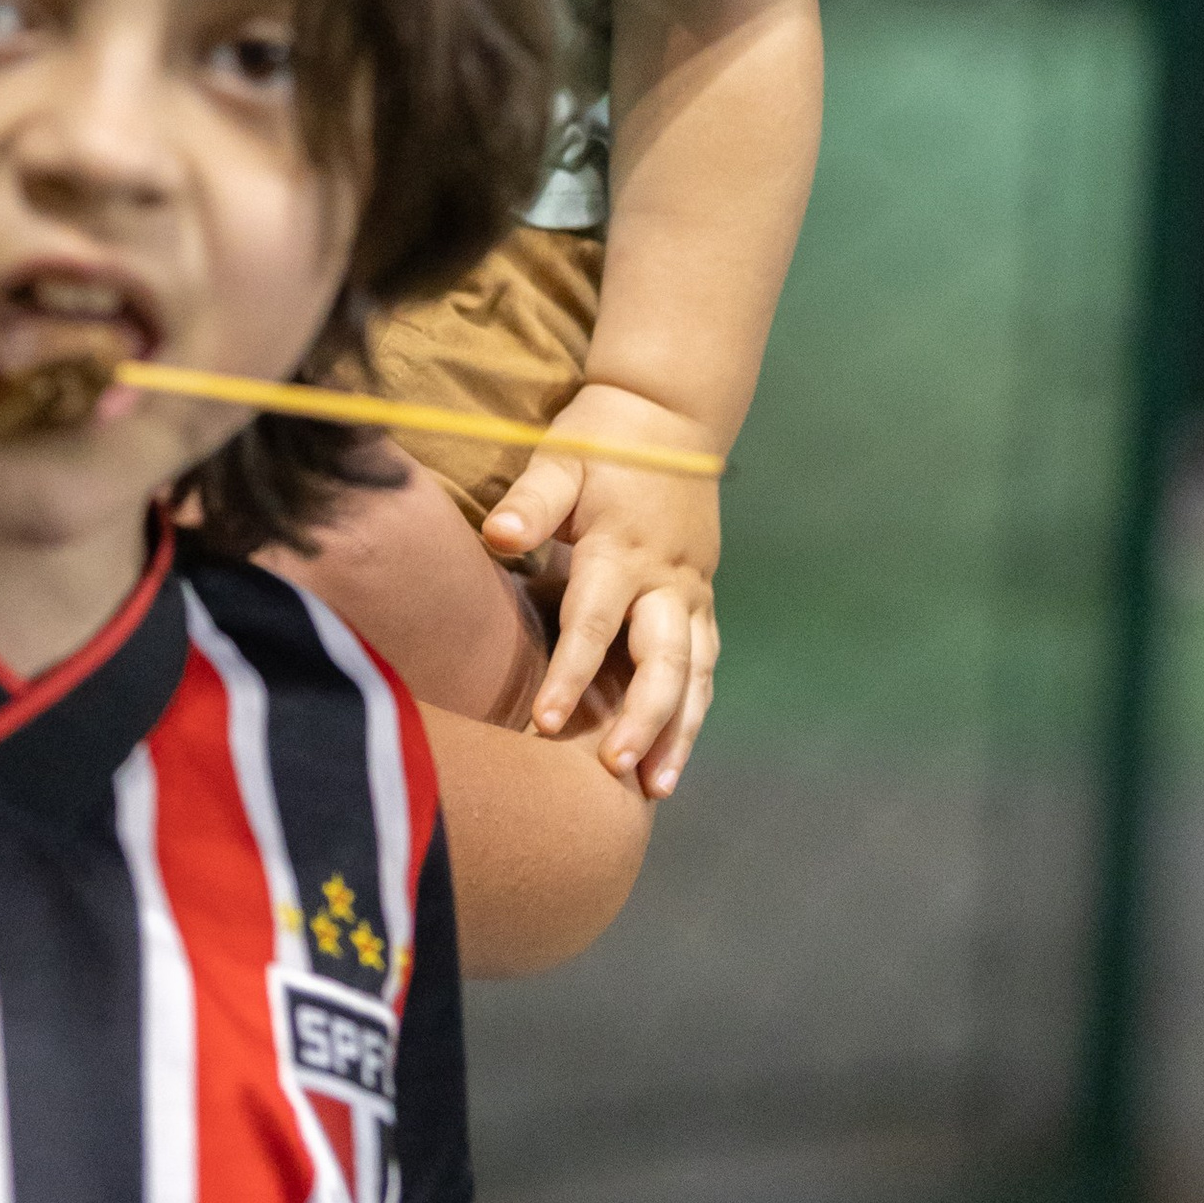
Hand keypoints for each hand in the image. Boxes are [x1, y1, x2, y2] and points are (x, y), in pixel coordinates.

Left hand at [479, 378, 720, 784]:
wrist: (669, 414)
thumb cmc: (601, 441)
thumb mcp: (561, 460)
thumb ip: (532, 501)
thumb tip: (498, 535)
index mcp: (623, 550)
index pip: (595, 623)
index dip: (571, 674)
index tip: (544, 722)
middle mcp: (666, 580)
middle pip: (663, 661)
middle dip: (642, 720)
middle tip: (614, 771)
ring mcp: (691, 592)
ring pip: (696, 674)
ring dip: (679, 731)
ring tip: (658, 788)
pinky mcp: (702, 599)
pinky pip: (706, 665)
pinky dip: (695, 711)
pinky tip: (675, 756)